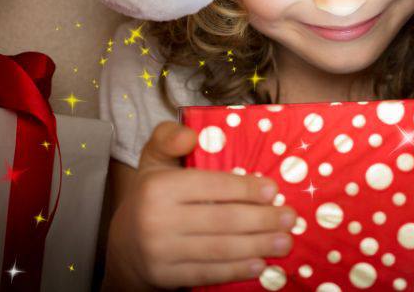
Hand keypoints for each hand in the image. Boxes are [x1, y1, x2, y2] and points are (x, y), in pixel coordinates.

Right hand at [103, 121, 296, 289]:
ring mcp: (160, 252)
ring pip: (219, 248)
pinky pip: (208, 272)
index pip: (211, 186)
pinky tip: (259, 265)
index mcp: (158, 186)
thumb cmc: (151, 196)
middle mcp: (156, 220)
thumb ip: (168, 138)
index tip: (273, 191)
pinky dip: (236, 270)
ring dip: (257, 246)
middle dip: (262, 220)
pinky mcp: (165, 276)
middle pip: (221, 220)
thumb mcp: (153, 160)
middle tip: (290, 218)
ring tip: (284, 242)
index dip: (245, 189)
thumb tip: (189, 136)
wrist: (123, 246)